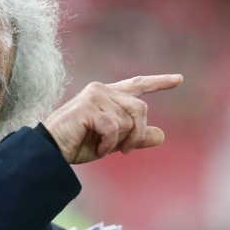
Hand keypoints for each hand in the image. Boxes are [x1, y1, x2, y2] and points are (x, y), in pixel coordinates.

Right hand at [42, 75, 182, 163]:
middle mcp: (102, 91)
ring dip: (120, 141)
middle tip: (126, 151)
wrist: (51, 151)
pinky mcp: (87, 107)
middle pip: (140, 108)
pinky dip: (109, 144)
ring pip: (128, 120)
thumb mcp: (112, 143)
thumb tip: (161, 135)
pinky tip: (98, 149)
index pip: (138, 85)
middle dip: (137, 133)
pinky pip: (113, 128)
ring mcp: (94, 97)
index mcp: (108, 96)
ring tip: (104, 148)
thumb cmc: (76, 144)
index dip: (159, 82)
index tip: (179, 79)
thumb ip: (135, 137)